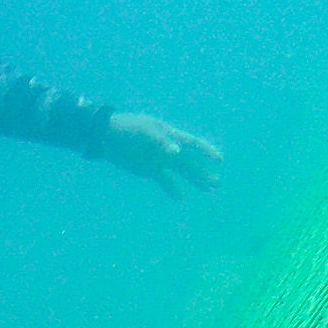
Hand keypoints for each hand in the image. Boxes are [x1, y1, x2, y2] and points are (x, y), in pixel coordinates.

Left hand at [100, 111, 223, 194]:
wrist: (108, 136)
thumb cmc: (128, 129)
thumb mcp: (144, 132)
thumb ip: (162, 141)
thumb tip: (178, 152)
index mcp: (169, 135)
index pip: (192, 143)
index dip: (206, 151)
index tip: (219, 160)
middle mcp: (168, 148)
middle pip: (190, 162)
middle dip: (204, 172)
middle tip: (217, 184)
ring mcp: (160, 159)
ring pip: (181, 172)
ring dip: (194, 180)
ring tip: (208, 190)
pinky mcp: (150, 170)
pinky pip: (165, 180)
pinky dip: (172, 189)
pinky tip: (180, 198)